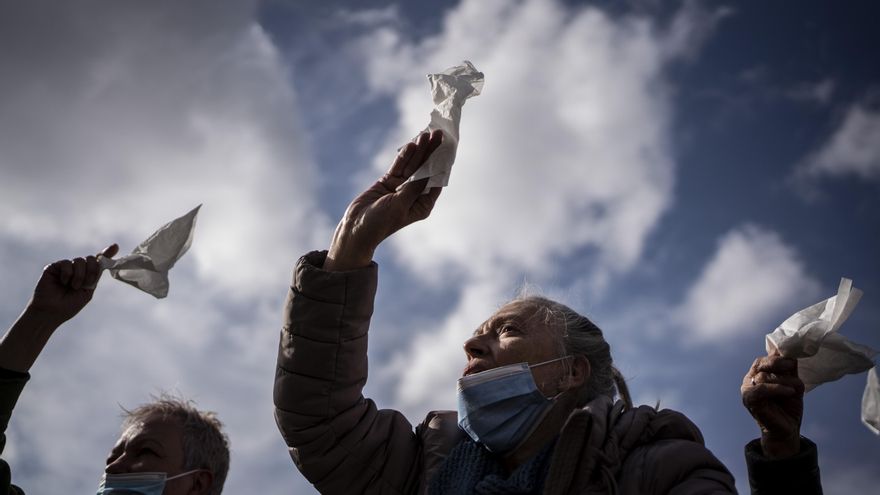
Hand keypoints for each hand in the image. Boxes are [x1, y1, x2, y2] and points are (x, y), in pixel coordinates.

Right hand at [27, 244, 118, 324]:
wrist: (51, 312)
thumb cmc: (69, 305)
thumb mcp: (87, 291)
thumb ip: (94, 276)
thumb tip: (101, 261)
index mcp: (87, 276)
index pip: (97, 262)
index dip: (106, 253)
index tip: (115, 246)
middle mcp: (77, 269)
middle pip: (91, 259)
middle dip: (92, 270)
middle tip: (86, 283)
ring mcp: (65, 267)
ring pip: (79, 261)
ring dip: (79, 275)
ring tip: (73, 286)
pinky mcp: (54, 267)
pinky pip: (66, 263)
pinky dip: (67, 274)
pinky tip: (63, 282)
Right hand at [325, 130, 442, 270]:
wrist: (356, 228)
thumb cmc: (380, 223)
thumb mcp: (400, 205)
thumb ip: (414, 187)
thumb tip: (429, 171)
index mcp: (423, 204)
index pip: (436, 180)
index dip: (441, 163)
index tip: (448, 147)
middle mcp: (414, 195)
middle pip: (425, 169)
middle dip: (431, 152)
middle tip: (438, 134)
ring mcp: (401, 187)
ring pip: (412, 165)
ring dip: (419, 150)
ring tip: (426, 134)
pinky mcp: (388, 182)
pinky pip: (399, 166)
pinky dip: (404, 155)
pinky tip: (412, 144)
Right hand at [741, 352, 804, 457]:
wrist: (787, 429)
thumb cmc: (788, 407)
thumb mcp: (792, 384)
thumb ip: (789, 370)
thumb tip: (791, 352)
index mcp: (757, 374)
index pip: (764, 359)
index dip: (777, 356)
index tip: (792, 359)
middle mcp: (750, 380)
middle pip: (761, 363)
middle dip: (777, 362)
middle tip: (792, 366)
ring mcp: (747, 389)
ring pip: (765, 376)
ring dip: (784, 381)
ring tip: (795, 389)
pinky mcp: (749, 400)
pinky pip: (762, 389)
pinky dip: (777, 388)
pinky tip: (789, 392)